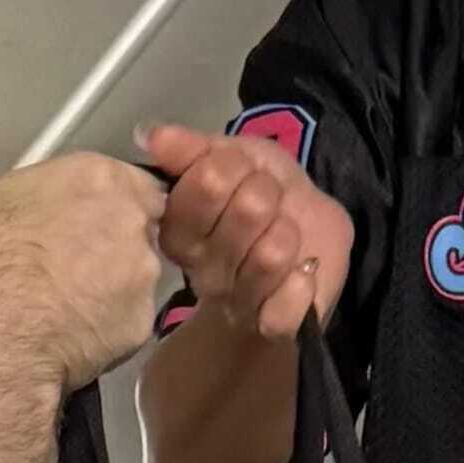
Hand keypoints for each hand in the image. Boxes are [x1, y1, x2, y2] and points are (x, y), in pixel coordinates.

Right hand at [0, 153, 165, 392]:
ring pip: (135, 273)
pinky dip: (106, 323)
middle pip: (135, 223)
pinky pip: (128, 318)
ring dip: (109, 282)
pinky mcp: (141, 323)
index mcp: (96, 176)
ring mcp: (143, 273)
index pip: (121, 178)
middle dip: (107, 239)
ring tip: (64, 301)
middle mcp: (132, 219)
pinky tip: (71, 329)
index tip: (68, 218)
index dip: (94, 200)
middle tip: (65, 260)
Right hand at [139, 121, 354, 345]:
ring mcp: (235, 301)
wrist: (312, 257)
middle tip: (270, 205)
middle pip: (247, 210)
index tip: (246, 174)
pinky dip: (300, 286)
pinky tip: (301, 275)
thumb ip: (195, 148)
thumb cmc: (270, 203)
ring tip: (286, 239)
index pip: (207, 181)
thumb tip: (151, 135)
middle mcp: (200, 267)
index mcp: (181, 227)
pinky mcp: (270, 327)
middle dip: (269, 195)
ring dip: (289, 235)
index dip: (238, 167)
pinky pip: (283, 309)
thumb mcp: (239, 159)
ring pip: (271, 254)